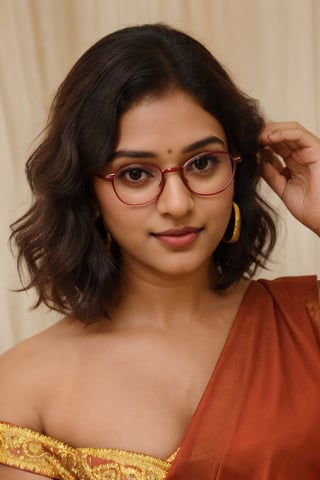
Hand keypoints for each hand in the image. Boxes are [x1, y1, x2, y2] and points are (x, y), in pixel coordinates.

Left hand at [259, 121, 319, 235]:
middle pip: (281, 135)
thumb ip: (270, 173)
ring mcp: (309, 151)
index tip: (245, 144)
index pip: (276, 145)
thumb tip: (258, 159)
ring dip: (271, 130)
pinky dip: (283, 132)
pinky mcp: (316, 149)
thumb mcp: (281, 187)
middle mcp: (302, 155)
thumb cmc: (307, 207)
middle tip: (248, 136)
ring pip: (290, 130)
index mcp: (294, 163)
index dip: (260, 142)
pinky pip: (299, 134)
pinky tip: (269, 137)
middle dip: (264, 133)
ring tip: (257, 135)